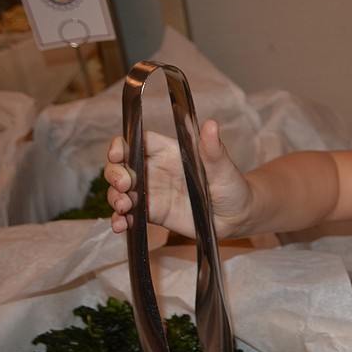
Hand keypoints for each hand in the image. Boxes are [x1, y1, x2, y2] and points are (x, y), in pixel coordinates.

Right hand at [105, 119, 249, 238]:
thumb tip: (211, 124)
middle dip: (114, 174)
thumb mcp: (223, 167)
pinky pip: (130, 215)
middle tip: (125, 186)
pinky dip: (120, 220)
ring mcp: (151, 192)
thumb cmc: (231, 185)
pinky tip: (120, 226)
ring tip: (124, 208)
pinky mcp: (152, 213)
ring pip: (120, 191)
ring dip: (114, 199)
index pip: (136, 142)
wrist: (236, 216)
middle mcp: (155, 170)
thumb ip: (213, 149)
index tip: (117, 155)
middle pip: (121, 166)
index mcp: (168, 152)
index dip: (121, 146)